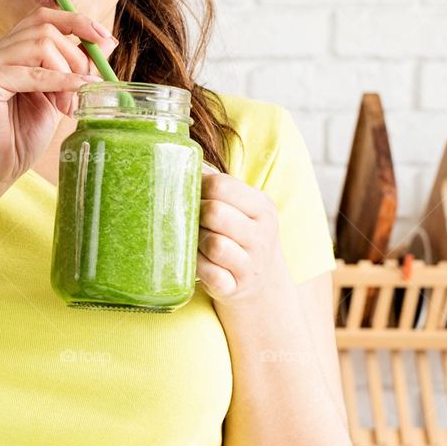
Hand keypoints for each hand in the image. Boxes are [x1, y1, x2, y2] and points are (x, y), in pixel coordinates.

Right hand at [0, 7, 118, 196]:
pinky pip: (32, 72)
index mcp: (3, 53)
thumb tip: (106, 40)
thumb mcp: (54, 98)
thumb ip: (73, 69)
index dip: (75, 21)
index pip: (41, 18)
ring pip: (41, 44)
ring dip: (66, 73)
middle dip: (76, 54)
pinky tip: (70, 98)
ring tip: (68, 106)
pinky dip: (59, 82)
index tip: (103, 37)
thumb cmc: (16, 142)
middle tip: (87, 87)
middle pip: (44, 27)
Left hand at [197, 165, 291, 307]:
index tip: (192, 196)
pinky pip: (210, 274)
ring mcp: (252, 264)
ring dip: (196, 243)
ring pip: (213, 244)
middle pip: (214, 212)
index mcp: (262, 206)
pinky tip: (198, 264)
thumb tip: (182, 157)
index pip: (222, 185)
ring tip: (196, 243)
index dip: (198, 188)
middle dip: (195, 216)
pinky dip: (198, 268)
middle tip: (191, 221)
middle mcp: (261, 234)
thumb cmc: (241, 237)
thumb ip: (218, 184)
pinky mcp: (237, 288)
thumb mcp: (242, 208)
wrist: (264, 285)